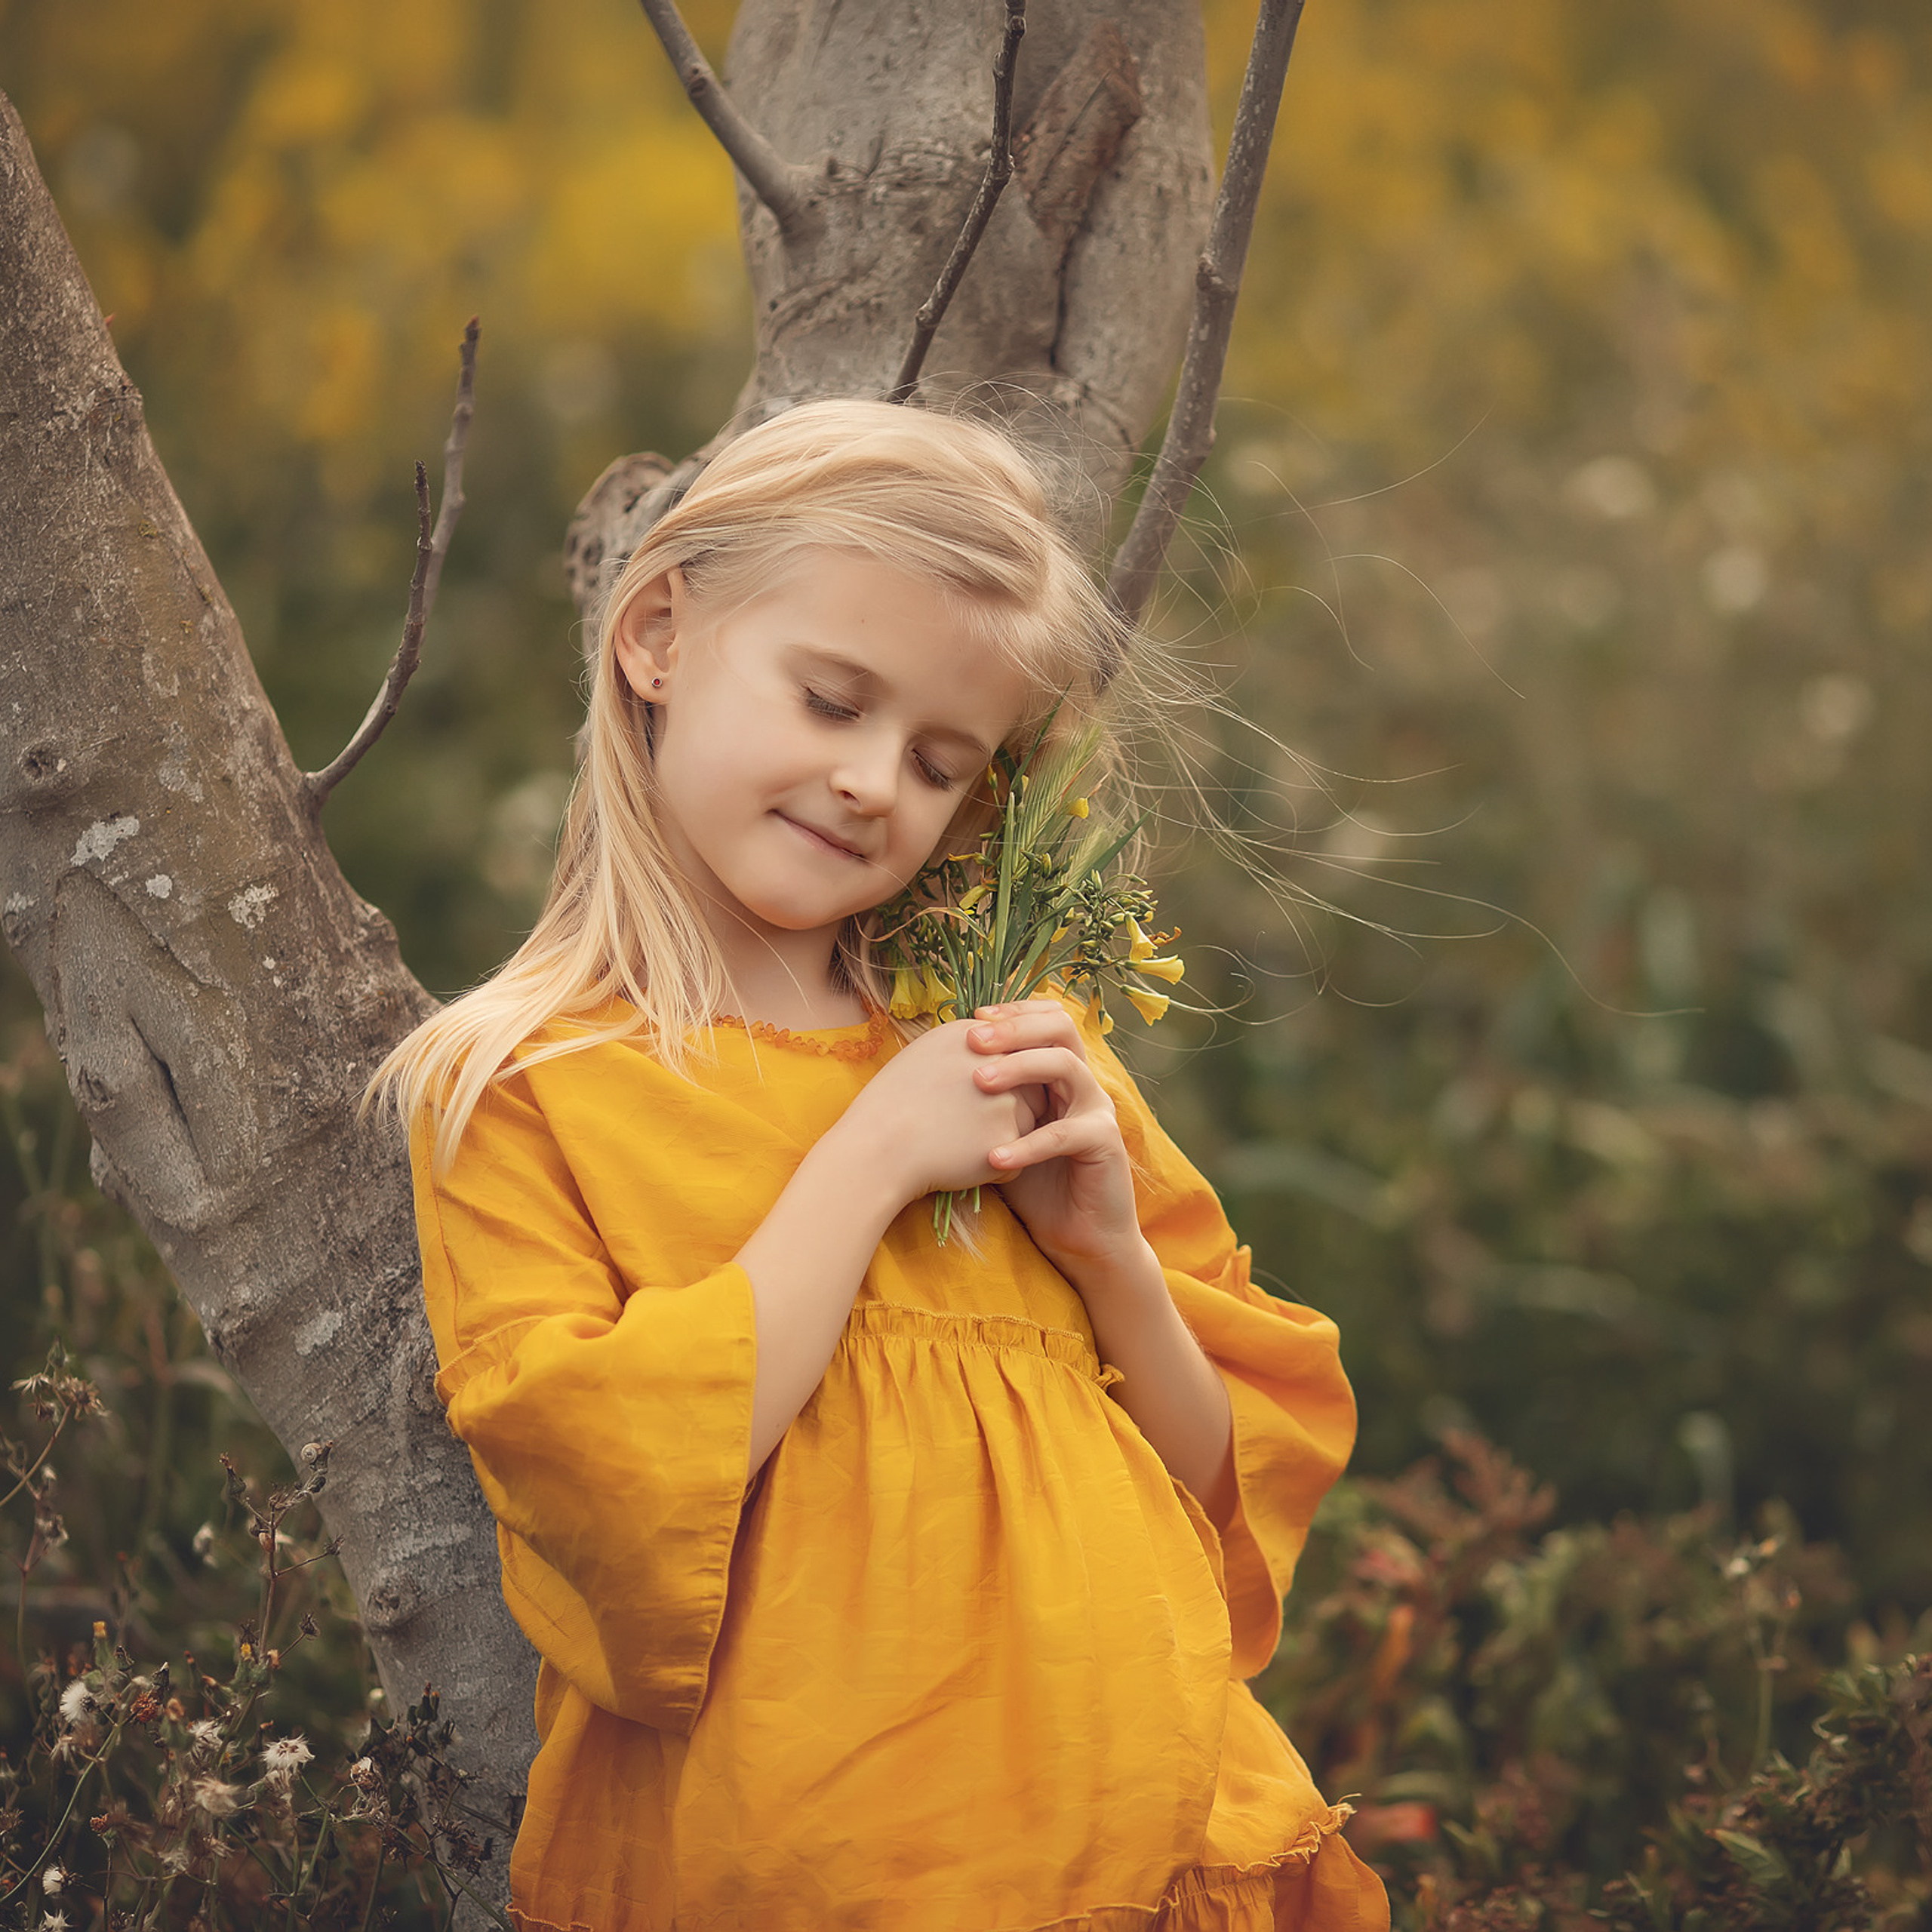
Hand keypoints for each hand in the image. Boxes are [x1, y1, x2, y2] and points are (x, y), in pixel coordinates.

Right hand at [829, 1017, 1043, 1206]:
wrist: (877, 1148)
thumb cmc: (892, 1106)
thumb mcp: (925, 1055)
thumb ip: (966, 1048)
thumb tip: (995, 1050)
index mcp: (974, 1036)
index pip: (1016, 1051)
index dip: (1006, 1078)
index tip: (983, 1098)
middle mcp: (998, 1061)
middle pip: (1033, 1085)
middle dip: (1014, 1107)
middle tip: (969, 1124)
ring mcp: (1008, 1098)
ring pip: (1030, 1122)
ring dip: (1007, 1135)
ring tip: (961, 1142)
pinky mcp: (1011, 1137)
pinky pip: (1019, 1156)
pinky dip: (996, 1165)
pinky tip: (961, 1162)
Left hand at [965, 999, 1144, 1278]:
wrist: (1076, 1236)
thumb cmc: (1033, 1182)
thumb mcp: (1000, 1132)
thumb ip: (983, 1100)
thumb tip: (932, 1070)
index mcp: (1061, 1072)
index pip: (1045, 1019)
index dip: (1013, 1011)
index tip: (971, 1017)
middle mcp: (1083, 1082)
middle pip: (1060, 1028)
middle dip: (1014, 1027)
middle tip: (972, 1038)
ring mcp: (1097, 1110)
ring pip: (1065, 1066)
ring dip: (1019, 1068)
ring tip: (978, 1082)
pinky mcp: (1105, 1143)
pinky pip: (1065, 1133)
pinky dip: (1028, 1144)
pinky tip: (995, 1158)